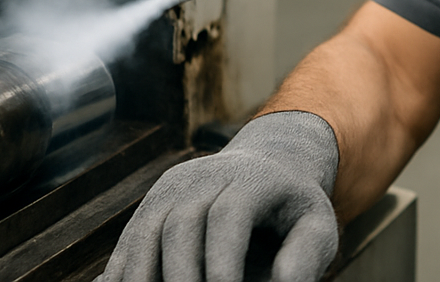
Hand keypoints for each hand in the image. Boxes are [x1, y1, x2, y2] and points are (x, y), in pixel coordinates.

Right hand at [98, 111, 338, 281]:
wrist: (267, 169)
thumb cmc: (293, 210)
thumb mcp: (316, 225)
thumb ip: (306, 254)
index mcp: (253, 177)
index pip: (229, 214)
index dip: (222, 259)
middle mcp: (207, 173)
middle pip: (181, 222)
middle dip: (180, 276)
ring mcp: (174, 186)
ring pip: (145, 230)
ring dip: (142, 277)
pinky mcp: (152, 204)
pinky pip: (129, 241)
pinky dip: (124, 275)